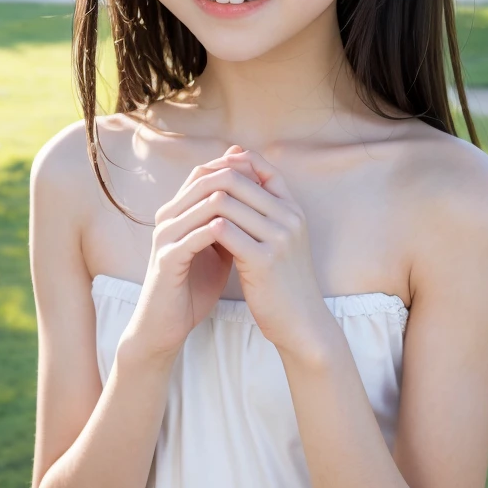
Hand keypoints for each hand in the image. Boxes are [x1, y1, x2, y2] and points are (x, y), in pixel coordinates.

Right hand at [124, 145, 260, 361]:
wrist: (168, 324)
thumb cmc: (194, 286)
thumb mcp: (218, 249)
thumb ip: (231, 224)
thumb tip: (257, 202)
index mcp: (178, 211)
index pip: (203, 173)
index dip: (233, 168)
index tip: (263, 173)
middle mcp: (167, 217)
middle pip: (200, 180)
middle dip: (235, 179)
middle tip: (263, 183)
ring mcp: (164, 236)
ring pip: (199, 204)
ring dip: (232, 203)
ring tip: (261, 206)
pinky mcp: (165, 259)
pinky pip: (194, 237)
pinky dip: (220, 232)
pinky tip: (244, 236)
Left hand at [193, 148, 335, 360]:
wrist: (303, 323)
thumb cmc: (285, 281)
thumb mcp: (281, 240)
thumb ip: (264, 214)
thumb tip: (239, 189)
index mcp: (294, 210)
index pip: (265, 169)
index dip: (238, 164)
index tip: (213, 174)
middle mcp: (289, 218)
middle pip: (242, 180)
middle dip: (212, 184)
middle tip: (188, 194)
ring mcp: (279, 238)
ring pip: (229, 202)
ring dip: (202, 206)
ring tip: (185, 213)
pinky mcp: (264, 260)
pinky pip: (226, 232)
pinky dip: (205, 229)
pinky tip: (192, 235)